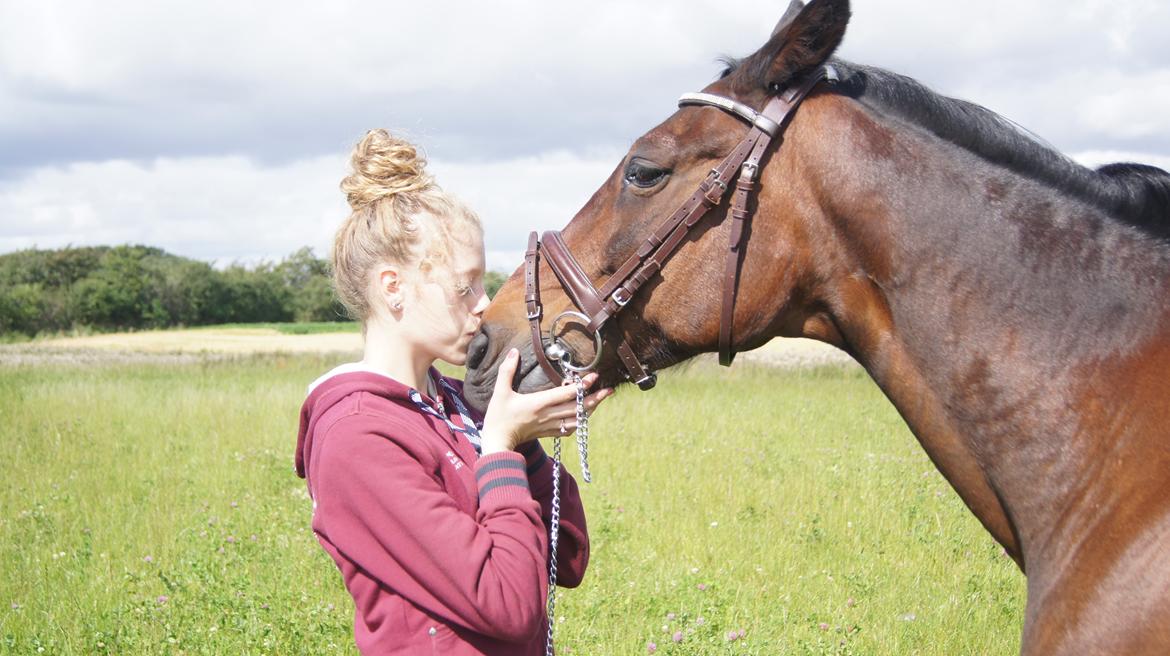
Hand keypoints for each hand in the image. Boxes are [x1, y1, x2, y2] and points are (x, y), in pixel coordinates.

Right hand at [479, 348, 612, 454]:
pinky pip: (569, 429)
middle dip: (595, 398)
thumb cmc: (498, 417)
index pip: (566, 394)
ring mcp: (549, 425)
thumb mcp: (500, 392)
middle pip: (577, 408)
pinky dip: (579, 422)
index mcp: (538, 403)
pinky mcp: (548, 433)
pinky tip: (584, 416)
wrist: (497, 442)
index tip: (594, 377)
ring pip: (576, 419)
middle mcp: (548, 415)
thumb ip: (507, 371)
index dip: (581, 385)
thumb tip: (514, 352)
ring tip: (600, 400)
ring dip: (590, 410)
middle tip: (609, 390)